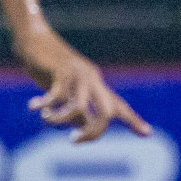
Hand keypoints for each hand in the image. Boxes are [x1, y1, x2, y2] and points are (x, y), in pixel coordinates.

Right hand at [15, 24, 151, 142]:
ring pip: (78, 108)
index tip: (148, 134)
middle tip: (74, 140)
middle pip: (106, 112)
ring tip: (47, 118)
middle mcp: (92, 80)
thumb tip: (82, 127)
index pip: (120, 107)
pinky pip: (56, 96)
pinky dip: (44, 105)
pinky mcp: (60, 71)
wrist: (36, 40)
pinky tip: (33, 106)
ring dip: (60, 119)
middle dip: (92, 132)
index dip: (133, 120)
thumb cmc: (52, 69)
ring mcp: (78, 75)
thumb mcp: (68, 91)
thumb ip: (78, 108)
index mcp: (97, 86)